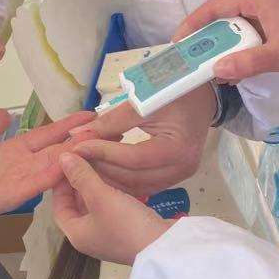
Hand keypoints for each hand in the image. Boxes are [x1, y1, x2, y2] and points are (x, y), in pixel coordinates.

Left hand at [0, 108, 94, 220]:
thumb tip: (5, 111)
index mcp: (14, 149)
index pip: (47, 134)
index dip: (67, 125)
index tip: (89, 115)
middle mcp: (23, 163)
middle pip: (58, 148)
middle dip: (82, 139)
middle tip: (109, 128)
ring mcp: (22, 177)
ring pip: (55, 162)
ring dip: (76, 153)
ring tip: (101, 140)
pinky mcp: (16, 193)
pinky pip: (40, 181)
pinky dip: (56, 172)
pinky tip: (74, 163)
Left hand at [52, 154, 172, 265]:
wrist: (166, 248)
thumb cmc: (126, 225)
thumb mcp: (100, 197)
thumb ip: (81, 176)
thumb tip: (63, 158)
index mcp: (77, 234)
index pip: (59, 207)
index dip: (60, 185)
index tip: (67, 166)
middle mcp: (90, 237)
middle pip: (77, 206)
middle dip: (80, 183)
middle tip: (84, 160)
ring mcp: (110, 235)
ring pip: (97, 205)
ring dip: (97, 186)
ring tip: (100, 163)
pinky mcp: (128, 231)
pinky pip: (114, 208)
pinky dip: (113, 193)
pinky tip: (119, 177)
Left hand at [63, 84, 215, 195]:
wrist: (203, 98)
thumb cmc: (175, 93)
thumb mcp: (144, 102)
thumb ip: (111, 121)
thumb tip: (78, 134)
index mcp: (178, 148)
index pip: (133, 157)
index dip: (103, 152)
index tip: (78, 146)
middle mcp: (181, 168)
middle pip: (133, 177)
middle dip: (100, 168)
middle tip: (75, 158)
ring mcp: (179, 176)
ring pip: (135, 185)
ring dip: (107, 176)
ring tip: (84, 162)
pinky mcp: (174, 178)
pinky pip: (142, 184)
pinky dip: (120, 178)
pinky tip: (102, 167)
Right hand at [176, 0, 278, 81]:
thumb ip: (249, 62)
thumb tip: (217, 71)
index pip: (215, 7)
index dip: (193, 24)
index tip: (178, 43)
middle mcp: (260, 0)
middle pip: (223, 18)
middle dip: (208, 41)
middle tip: (193, 61)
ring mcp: (269, 12)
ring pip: (236, 29)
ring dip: (224, 49)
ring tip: (213, 71)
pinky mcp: (276, 24)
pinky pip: (249, 36)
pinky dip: (239, 52)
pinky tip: (236, 71)